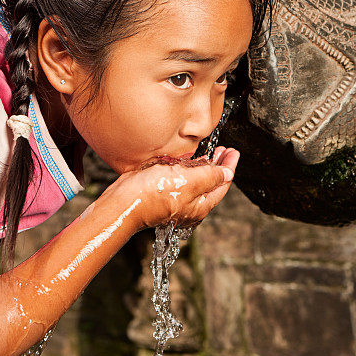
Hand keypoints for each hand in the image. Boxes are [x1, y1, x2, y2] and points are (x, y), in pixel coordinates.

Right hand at [102, 146, 239, 230]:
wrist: (121, 203)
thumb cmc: (153, 194)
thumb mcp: (188, 181)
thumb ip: (210, 177)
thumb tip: (227, 174)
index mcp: (200, 205)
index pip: (222, 183)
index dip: (229, 166)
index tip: (234, 151)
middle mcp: (189, 205)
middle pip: (211, 183)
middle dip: (219, 165)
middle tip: (224, 150)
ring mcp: (175, 200)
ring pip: (196, 182)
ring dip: (204, 166)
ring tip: (209, 153)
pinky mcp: (161, 193)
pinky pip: (180, 180)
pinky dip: (187, 169)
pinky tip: (185, 160)